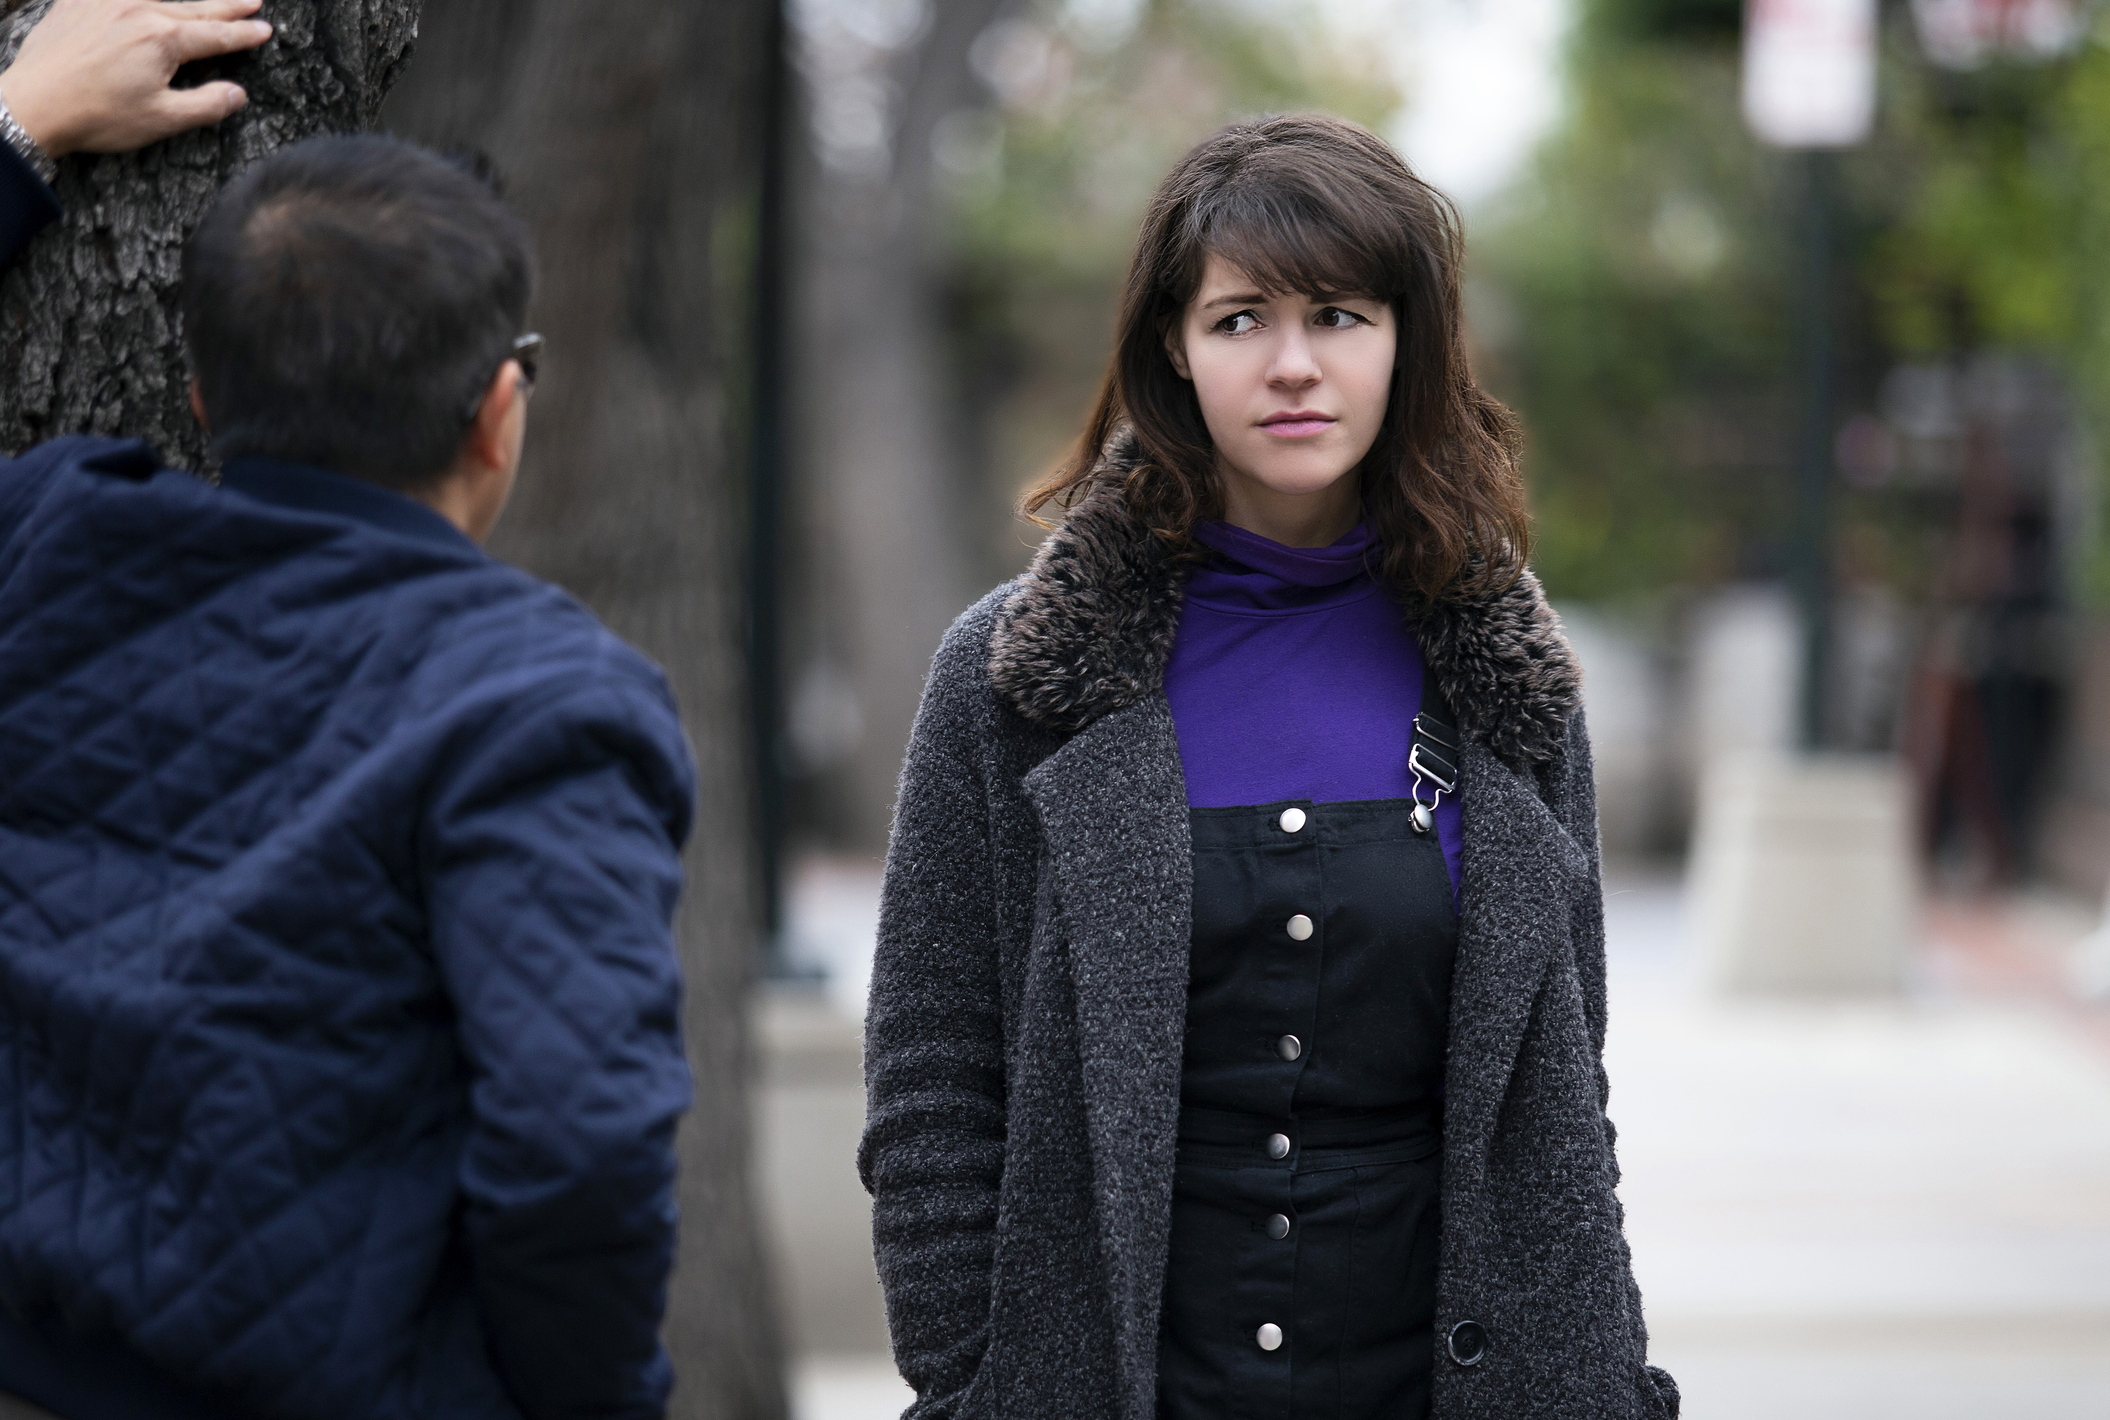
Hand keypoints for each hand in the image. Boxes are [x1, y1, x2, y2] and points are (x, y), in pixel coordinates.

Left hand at [0, 0, 272, 159]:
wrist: (34, 103)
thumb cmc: (98, 115)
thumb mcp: (163, 119)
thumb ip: (207, 105)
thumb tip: (237, 94)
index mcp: (164, 39)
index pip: (218, 35)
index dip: (244, 33)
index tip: (265, 29)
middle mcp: (139, 11)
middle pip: (195, 8)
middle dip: (226, 7)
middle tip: (251, 2)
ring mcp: (106, 3)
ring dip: (189, 2)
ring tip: (208, 3)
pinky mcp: (78, 3)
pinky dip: (139, 0)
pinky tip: (147, 2)